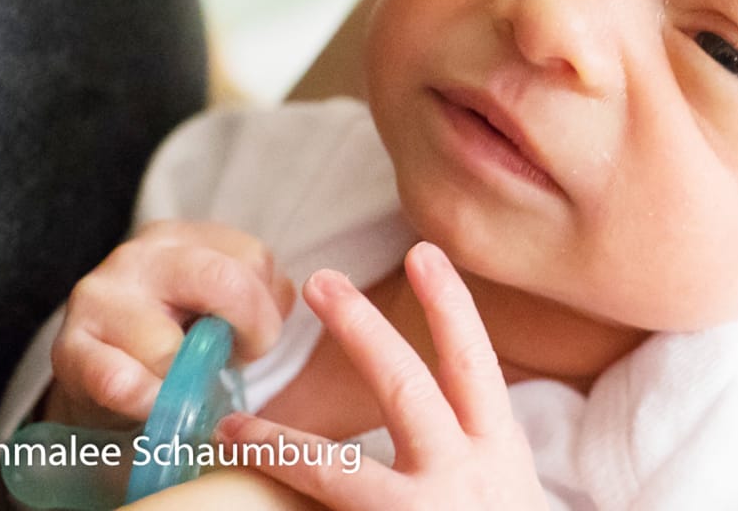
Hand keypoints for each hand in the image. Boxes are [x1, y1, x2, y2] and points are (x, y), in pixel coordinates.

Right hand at [48, 220, 295, 426]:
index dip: (267, 308)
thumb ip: (259, 295)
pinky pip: (119, 380)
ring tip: (184, 383)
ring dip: (188, 379)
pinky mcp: (69, 348)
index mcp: (184, 237)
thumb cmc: (175, 338)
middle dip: (249, 332)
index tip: (255, 337)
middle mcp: (140, 255)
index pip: (253, 257)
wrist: (102, 378)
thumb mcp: (220, 305)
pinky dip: (146, 400)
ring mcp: (100, 297)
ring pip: (169, 344)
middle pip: (222, 281)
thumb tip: (281, 300)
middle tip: (238, 361)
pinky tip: (153, 402)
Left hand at [214, 243, 547, 510]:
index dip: (449, 304)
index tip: (423, 251)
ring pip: (342, 473)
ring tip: (233, 428)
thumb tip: (419, 396)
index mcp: (498, 452)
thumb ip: (468, 442)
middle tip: (322, 282)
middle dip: (362, 331)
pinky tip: (243, 501)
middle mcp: (465, 480)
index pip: (474, 363)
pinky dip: (287, 500)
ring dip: (281, 446)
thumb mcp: (504, 483)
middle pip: (407, 389)